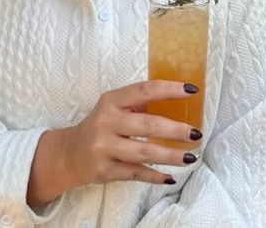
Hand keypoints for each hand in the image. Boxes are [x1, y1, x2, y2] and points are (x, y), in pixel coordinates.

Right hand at [27, 80, 202, 207]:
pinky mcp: (104, 171)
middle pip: (148, 125)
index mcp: (111, 101)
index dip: (169, 89)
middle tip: (196, 133)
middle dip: (176, 130)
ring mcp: (103, 148)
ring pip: (145, 152)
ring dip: (171, 156)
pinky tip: (170, 176)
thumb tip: (181, 99)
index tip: (192, 91)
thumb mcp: (114, 107)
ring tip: (190, 157)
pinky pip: (136, 173)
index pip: (144, 90)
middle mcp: (105, 123)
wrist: (69, 154)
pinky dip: (155, 175)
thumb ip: (140, 103)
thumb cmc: (102, 126)